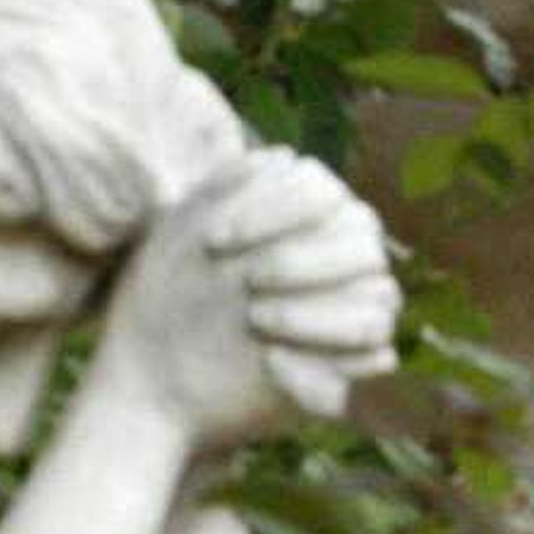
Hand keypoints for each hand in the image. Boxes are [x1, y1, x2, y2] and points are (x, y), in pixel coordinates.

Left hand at [93, 151, 399, 443]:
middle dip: (303, 260)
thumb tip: (286, 155)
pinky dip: (326, 363)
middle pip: (362, 242)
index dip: (274, 209)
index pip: (322, 192)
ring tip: (258, 322)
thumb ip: (228, 186)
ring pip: (380, 299)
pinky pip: (376, 361)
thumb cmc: (163, 299)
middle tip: (249, 284)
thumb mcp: (182, 234)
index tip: (213, 241)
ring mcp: (347, 317)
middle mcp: (337, 263)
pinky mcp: (347, 372)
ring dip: (320, 312)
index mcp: (303, 221)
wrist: (152, 378)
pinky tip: (271, 365)